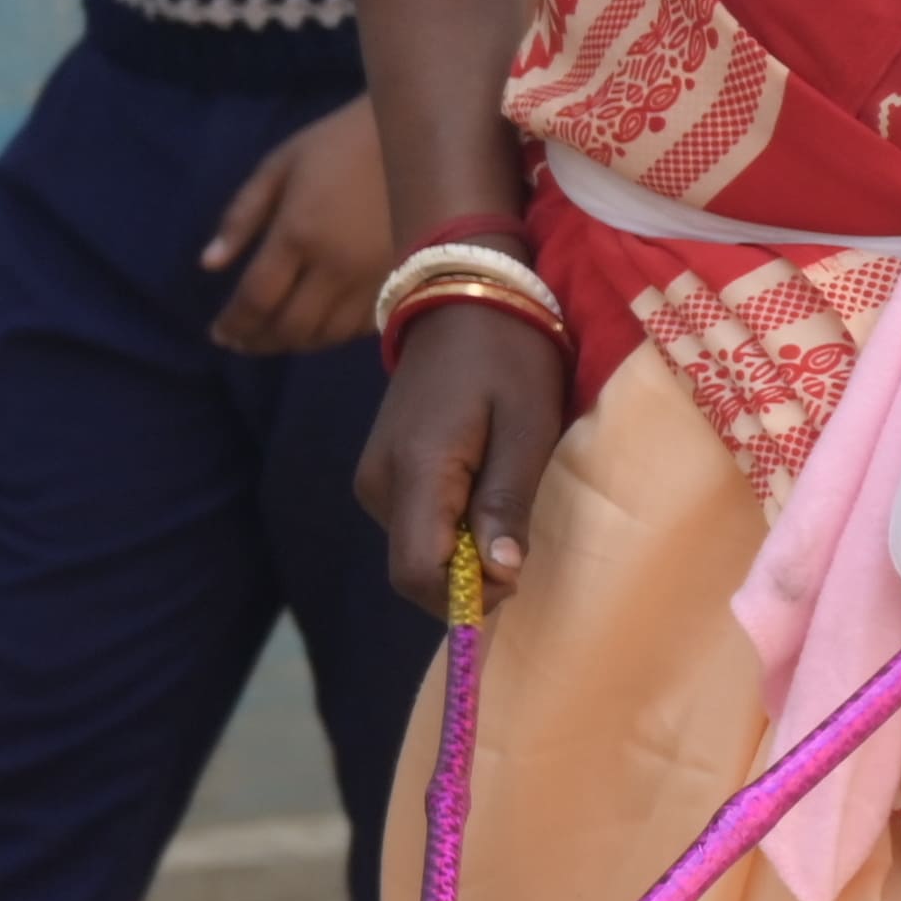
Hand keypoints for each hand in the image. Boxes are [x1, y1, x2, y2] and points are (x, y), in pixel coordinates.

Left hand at [203, 101, 393, 356]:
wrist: (415, 138)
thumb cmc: (337, 145)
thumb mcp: (278, 167)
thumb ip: (241, 217)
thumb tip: (208, 264)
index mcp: (298, 234)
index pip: (257, 299)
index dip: (233, 324)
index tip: (217, 333)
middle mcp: (336, 266)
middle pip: (290, 328)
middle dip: (258, 341)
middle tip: (241, 340)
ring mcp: (374, 279)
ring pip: (327, 336)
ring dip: (293, 343)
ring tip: (272, 336)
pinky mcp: (402, 282)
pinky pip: (361, 328)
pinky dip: (332, 335)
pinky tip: (316, 326)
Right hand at [359, 300, 566, 612]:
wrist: (460, 302)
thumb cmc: (508, 359)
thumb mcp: (527, 426)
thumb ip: (508, 502)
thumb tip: (499, 576)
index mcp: (416, 470)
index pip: (417, 571)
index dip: (464, 598)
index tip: (513, 579)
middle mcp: (379, 484)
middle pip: (413, 570)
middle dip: (468, 577)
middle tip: (517, 540)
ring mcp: (373, 479)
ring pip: (415, 551)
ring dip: (462, 550)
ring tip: (502, 497)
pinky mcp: (380, 474)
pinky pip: (413, 527)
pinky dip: (450, 530)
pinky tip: (481, 489)